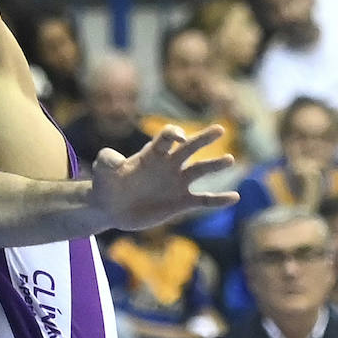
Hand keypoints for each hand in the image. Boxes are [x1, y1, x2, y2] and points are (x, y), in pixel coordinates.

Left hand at [92, 125, 237, 230]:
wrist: (110, 208)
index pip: (166, 137)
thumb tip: (115, 159)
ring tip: (230, 159)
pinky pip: (203, 200)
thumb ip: (107, 160)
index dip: (173, 134)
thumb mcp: (102, 170)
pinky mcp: (180, 203)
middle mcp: (167, 165)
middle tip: (220, 129)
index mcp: (151, 154)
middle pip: (189, 148)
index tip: (180, 138)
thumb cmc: (105, 185)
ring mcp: (176, 183)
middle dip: (203, 138)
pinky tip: (234, 197)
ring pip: (200, 170)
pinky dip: (218, 200)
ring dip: (215, 165)